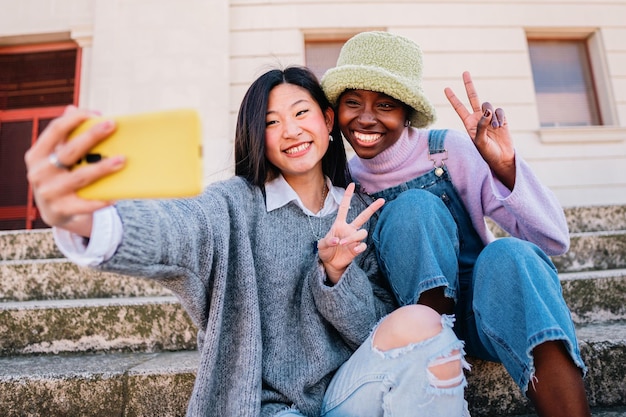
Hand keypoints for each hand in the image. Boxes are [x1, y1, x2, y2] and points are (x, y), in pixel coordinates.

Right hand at [24, 106, 124, 235]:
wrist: (54, 212)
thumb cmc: (59, 176)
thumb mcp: (56, 156)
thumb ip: (65, 136)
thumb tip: (73, 109)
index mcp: (37, 154)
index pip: (55, 130)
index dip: (76, 119)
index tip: (98, 113)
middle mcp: (40, 172)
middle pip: (69, 151)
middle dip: (91, 136)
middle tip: (112, 126)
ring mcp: (49, 192)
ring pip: (80, 177)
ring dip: (102, 168)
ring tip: (122, 160)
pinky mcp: (61, 210)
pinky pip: (85, 204)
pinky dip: (101, 199)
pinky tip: (116, 194)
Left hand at [317, 183, 384, 283]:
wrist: (330, 264)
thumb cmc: (325, 251)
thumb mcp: (321, 245)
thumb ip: (327, 241)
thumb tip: (337, 240)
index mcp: (339, 224)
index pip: (344, 207)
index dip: (348, 196)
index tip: (352, 185)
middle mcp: (349, 229)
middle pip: (363, 216)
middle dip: (373, 208)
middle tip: (382, 200)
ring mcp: (354, 239)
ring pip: (362, 233)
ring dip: (353, 237)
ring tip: (343, 243)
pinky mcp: (357, 249)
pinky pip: (363, 245)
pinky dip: (359, 246)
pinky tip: (354, 249)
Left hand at [444, 71, 515, 189]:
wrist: (502, 158)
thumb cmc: (488, 153)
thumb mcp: (480, 141)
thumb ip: (481, 126)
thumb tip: (486, 111)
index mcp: (469, 124)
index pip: (459, 108)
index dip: (453, 98)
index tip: (446, 88)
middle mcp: (478, 118)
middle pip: (473, 98)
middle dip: (469, 85)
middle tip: (465, 72)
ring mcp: (489, 117)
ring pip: (488, 105)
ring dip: (491, 116)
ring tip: (495, 128)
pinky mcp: (501, 118)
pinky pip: (499, 110)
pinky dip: (500, 117)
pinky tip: (500, 126)